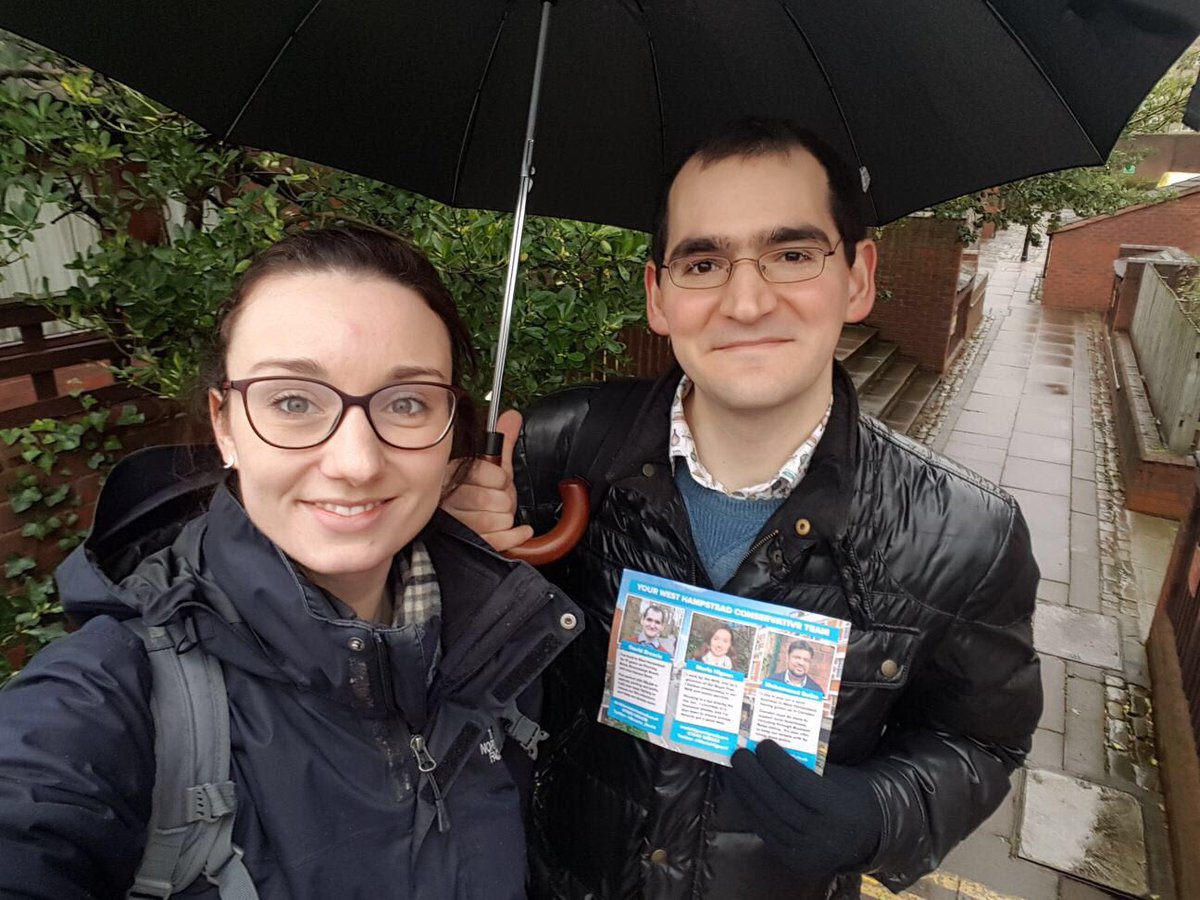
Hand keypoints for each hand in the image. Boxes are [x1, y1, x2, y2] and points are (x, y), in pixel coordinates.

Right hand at [442, 409, 533, 552]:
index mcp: (452, 476)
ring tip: (499, 515)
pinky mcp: (468, 546)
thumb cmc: (474, 498)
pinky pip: (500, 540)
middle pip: (495, 499)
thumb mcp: (487, 468)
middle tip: (499, 501)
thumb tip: (512, 415)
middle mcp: (450, 500)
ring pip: (498, 520)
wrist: (458, 532)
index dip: (500, 478)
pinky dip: (516, 535)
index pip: (488, 473)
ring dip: (508, 518)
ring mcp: (457, 525)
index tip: (498, 481)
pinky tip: (519, 531)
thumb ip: (501, 444)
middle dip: (506, 500)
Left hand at [729, 740, 882, 876]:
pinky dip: (752, 810)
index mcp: (838, 808)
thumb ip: (808, 765)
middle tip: (738, 754)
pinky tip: (743, 792)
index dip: (777, 764)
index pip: (799, 783)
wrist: (865, 835)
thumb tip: (769, 746)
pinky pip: (766, 833)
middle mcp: (822, 834)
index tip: (762, 745)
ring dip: (746, 792)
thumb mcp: (838, 776)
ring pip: (768, 819)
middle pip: (778, 801)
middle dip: (753, 776)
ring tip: (735, 771)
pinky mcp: (794, 862)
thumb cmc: (848, 795)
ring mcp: (807, 852)